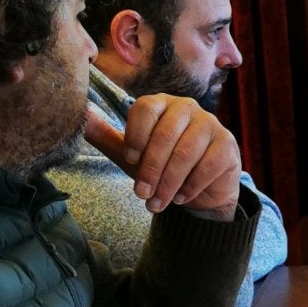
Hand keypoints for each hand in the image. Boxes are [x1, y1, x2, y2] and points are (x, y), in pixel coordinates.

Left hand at [85, 97, 241, 220]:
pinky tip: (180, 197)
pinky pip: (208, 165)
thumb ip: (106, 136)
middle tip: (142, 194)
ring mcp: (211, 125)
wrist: (199, 189)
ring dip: (169, 182)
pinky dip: (191, 186)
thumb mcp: (131, 154)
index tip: (130, 159)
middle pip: (165, 134)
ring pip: (187, 152)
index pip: (145, 108)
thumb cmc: (161, 166)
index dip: (135, 136)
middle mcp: (188, 107)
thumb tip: (80, 114)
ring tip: (157, 202)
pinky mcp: (227, 145)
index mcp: (162, 103)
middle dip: (151, 169)